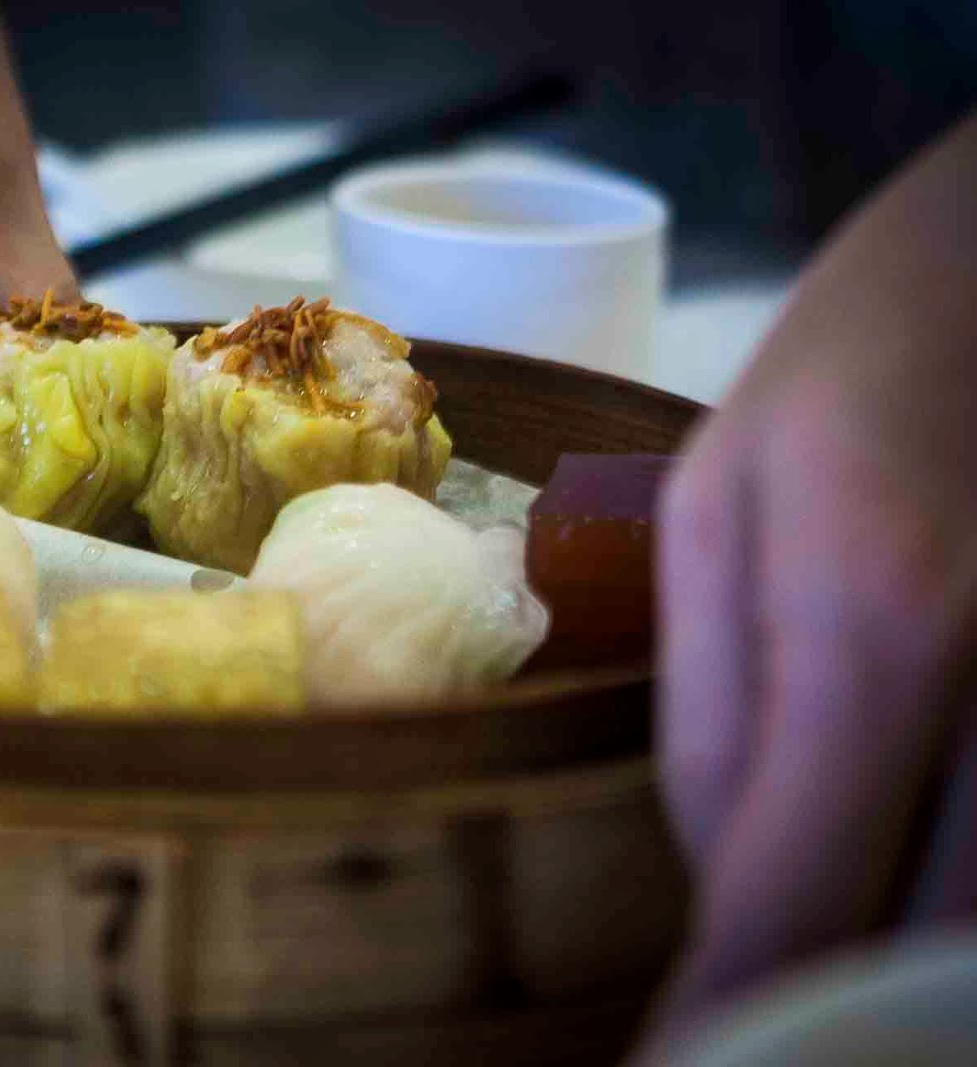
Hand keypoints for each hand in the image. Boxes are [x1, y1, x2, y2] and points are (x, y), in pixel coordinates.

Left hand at [644, 111, 976, 1046]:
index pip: (792, 892)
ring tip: (819, 983)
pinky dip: (971, 900)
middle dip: (828, 1015)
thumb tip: (723, 882)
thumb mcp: (718, 508)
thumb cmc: (853, 363)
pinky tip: (913, 891)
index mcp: (879, 625)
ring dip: (913, 978)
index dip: (732, 1008)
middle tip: (747, 1035)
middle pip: (926, 942)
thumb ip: (713, 710)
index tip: (683, 1058)